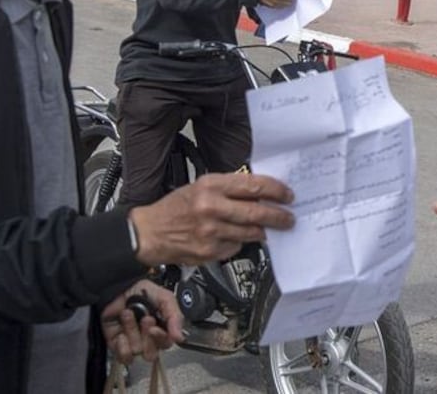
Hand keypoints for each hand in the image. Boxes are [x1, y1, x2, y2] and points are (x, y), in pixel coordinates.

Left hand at [101, 280, 182, 364]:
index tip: (154, 328)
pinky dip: (122, 347)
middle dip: (146, 336)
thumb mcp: (165, 298)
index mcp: (163, 330)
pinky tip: (121, 334)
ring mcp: (133, 343)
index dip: (160, 338)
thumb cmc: (142, 291)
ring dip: (132, 331)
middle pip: (152, 353)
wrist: (119, 288)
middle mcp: (149, 339)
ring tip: (128, 315)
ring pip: (137, 351)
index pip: (166, 343)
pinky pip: (124, 358)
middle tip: (143, 319)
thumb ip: (175, 317)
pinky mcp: (119, 347)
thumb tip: (180, 338)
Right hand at [129, 172, 294, 265]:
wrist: (149, 233)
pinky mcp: (210, 251)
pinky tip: (236, 239)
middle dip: (278, 215)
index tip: (287, 195)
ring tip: (268, 229)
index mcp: (210, 186)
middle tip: (288, 217)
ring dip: (263, 231)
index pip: (253, 185)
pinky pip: (236, 248)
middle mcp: (211, 207)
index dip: (276, 190)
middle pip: (257, 211)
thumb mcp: (199, 186)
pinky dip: (240, 243)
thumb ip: (228, 188)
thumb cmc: (174, 209)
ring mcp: (211, 231)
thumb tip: (259, 193)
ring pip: (250, 232)